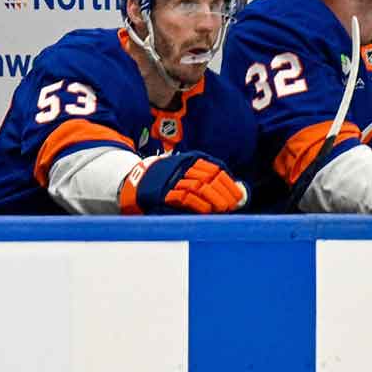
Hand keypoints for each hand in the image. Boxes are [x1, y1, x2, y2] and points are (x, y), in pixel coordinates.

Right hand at [120, 152, 249, 213]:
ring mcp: (170, 179)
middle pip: (210, 178)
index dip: (229, 182)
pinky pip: (184, 198)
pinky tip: (207, 211)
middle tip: (233, 205)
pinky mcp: (161, 192)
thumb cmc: (165, 180)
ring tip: (223, 209)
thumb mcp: (185, 171)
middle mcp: (181, 167)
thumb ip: (206, 177)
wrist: (132, 181)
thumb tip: (236, 191)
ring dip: (214, 199)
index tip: (239, 195)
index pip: (215, 168)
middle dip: (224, 192)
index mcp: (189, 159)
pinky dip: (199, 205)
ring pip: (199, 187)